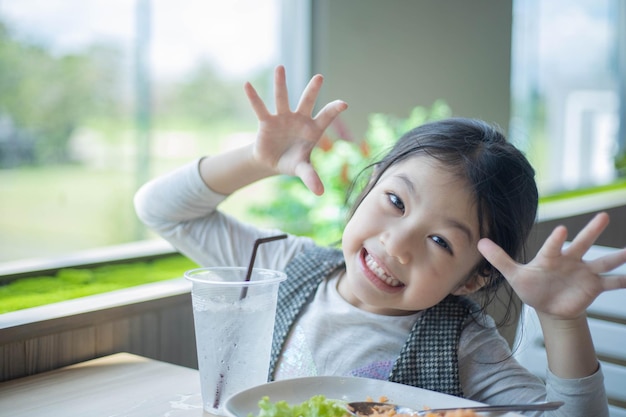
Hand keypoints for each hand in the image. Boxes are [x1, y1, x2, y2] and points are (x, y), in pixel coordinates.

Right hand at [244, 65, 347, 194]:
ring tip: (281, 67)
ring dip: (281, 84)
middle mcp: (299, 119)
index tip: (344, 103)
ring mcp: (283, 118)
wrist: (273, 162)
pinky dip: (254, 98)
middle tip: (320, 77)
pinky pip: (260, 108)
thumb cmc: (293, 162)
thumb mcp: (302, 170)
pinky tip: (247, 85)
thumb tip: (320, 193)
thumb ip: (311, 177)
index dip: (334, 109)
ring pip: (282, 99)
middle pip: (307, 102)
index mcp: (313, 129)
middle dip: (313, 90)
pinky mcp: (267, 122)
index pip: (325, 117)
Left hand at [478, 212, 625, 319]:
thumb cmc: (532, 287)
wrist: (549, 306)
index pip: (553, 247)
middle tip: (603, 215)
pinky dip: (623, 280)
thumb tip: (479, 242)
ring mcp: (584, 272)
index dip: (556, 240)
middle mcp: (570, 260)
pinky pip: (611, 283)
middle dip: (592, 231)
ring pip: (603, 262)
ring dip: (617, 257)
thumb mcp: (514, 275)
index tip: (561, 230)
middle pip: (582, 244)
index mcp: (550, 257)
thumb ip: (500, 259)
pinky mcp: (593, 286)